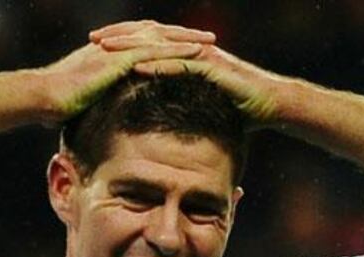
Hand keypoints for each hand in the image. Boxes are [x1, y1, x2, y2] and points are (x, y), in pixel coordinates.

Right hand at [39, 21, 215, 122]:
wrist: (42, 96)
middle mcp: (115, 46)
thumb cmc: (56, 104)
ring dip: (186, 39)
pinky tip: (196, 54)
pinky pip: (154, 52)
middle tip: (208, 38)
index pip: (143, 42)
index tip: (186, 48)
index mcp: (109, 53)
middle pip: (156, 34)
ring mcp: (117, 50)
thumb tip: (102, 120)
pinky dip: (176, 51)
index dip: (166, 43)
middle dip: (182, 35)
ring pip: (160, 38)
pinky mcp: (118, 60)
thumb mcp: (84, 100)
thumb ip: (98, 102)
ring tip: (211, 42)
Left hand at [91, 21, 285, 128]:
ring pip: (160, 46)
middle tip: (92, 40)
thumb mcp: (203, 102)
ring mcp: (202, 54)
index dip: (123, 41)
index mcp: (186, 52)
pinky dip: (157, 65)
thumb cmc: (239, 107)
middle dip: (120, 37)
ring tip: (106, 50)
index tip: (96, 47)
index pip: (148, 41)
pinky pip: (180, 63)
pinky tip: (137, 68)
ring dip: (131, 47)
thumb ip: (181, 99)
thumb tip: (161, 114)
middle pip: (149, 36)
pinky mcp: (213, 67)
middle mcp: (191, 48)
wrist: (271, 103)